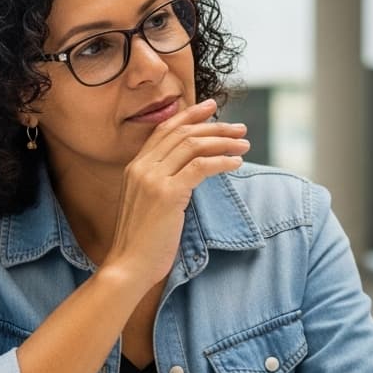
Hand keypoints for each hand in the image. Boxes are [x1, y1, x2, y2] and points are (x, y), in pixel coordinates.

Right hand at [102, 98, 248, 289]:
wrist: (128, 265)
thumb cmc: (143, 242)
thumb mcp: (149, 204)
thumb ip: (164, 184)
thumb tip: (192, 172)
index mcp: (135, 167)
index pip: (164, 130)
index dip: (189, 116)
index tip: (210, 107)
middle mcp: (142, 167)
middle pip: (183, 134)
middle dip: (215, 127)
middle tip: (240, 129)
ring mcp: (152, 179)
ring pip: (193, 146)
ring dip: (223, 142)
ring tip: (244, 146)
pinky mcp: (167, 194)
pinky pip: (200, 167)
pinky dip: (221, 162)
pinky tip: (236, 165)